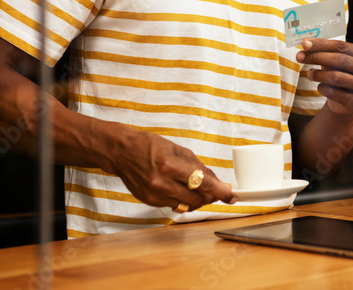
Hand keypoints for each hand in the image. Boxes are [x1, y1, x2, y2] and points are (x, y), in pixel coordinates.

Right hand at [110, 128, 234, 210]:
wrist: (122, 152)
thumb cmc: (148, 146)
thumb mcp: (177, 149)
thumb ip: (198, 166)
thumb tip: (216, 181)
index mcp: (169, 165)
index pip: (202, 183)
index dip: (220, 191)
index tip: (230, 196)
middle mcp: (161, 183)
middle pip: (196, 199)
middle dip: (210, 197)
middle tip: (216, 191)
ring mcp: (154, 194)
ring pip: (186, 205)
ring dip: (197, 200)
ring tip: (198, 189)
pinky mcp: (149, 201)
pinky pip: (174, 206)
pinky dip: (182, 200)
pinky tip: (181, 190)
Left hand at [296, 38, 352, 116]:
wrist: (346, 100)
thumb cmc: (340, 73)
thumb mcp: (336, 59)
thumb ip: (324, 50)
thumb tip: (306, 43)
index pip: (341, 46)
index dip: (321, 44)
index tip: (304, 43)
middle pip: (339, 60)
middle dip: (316, 57)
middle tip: (299, 57)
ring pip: (336, 77)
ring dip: (318, 74)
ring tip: (310, 73)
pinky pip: (333, 92)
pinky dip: (322, 88)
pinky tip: (320, 86)